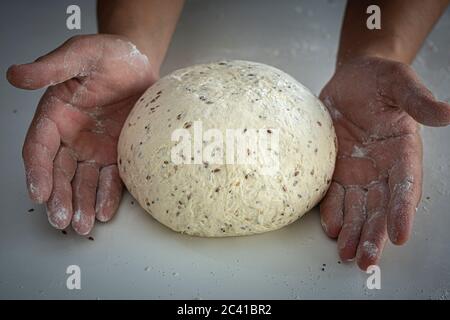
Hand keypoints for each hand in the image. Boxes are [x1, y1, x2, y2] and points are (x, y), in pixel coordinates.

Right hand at [7, 34, 157, 234]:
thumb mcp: (80, 54)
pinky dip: (107, 195)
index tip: (38, 192)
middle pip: (59, 172)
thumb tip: (16, 75)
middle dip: (59, 196)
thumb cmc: (110, 55)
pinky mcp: (117, 153)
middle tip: (62, 219)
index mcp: (56, 115)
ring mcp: (95, 147)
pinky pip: (111, 178)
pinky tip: (104, 212)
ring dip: (82, 203)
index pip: (38, 147)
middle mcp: (72, 136)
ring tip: (83, 225)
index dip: (36, 171)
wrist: (141, 63)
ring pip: (83, 180)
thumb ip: (51, 67)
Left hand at [319, 56, 449, 269]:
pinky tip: (332, 230)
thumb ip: (417, 100)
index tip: (399, 234)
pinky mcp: (337, 171)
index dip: (402, 210)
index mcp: (403, 151)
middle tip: (367, 259)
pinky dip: (333, 213)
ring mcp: (358, 172)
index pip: (405, 186)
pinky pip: (335, 197)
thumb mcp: (398, 82)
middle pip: (380, 206)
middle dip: (374, 233)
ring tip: (348, 254)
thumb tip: (446, 113)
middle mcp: (382, 168)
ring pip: (358, 208)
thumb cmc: (378, 79)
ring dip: (354, 232)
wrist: (351, 80)